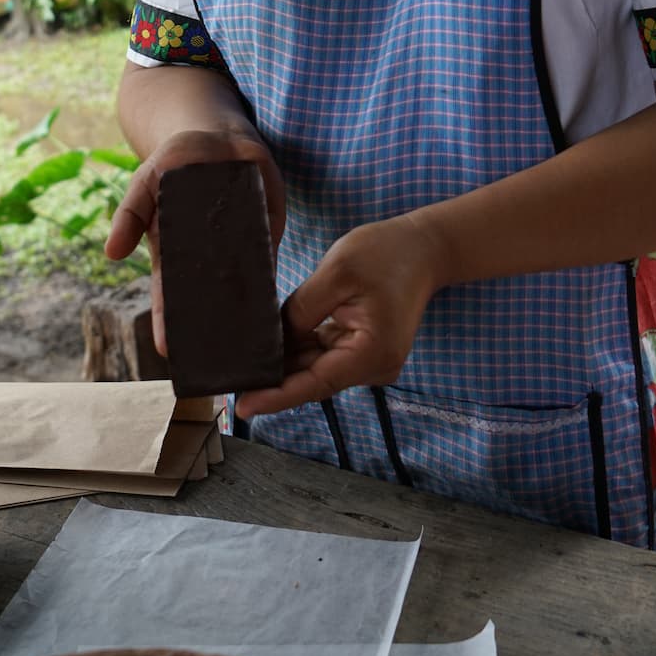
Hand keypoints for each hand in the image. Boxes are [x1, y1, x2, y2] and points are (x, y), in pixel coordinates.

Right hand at [103, 127, 284, 355]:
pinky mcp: (267, 231)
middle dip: (206, 327)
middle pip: (207, 299)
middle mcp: (208, 256)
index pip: (170, 294)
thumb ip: (129, 215)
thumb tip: (111, 253)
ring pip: (239, 286)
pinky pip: (268, 260)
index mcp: (176, 251)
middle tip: (209, 360)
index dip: (166, 321)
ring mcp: (238, 246)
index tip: (165, 349)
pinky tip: (271, 307)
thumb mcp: (144, 183)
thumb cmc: (172, 162)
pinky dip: (270, 281)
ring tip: (242, 345)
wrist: (215, 136)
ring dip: (241, 313)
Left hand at [236, 211, 446, 418]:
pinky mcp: (362, 350)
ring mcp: (369, 361)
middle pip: (314, 379)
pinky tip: (273, 342)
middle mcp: (373, 367)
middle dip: (275, 378)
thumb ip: (301, 311)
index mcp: (371, 353)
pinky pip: (324, 355)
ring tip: (246, 357)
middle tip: (232, 377)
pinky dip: (300, 349)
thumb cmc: (385, 254)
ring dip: (286, 362)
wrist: (424, 247)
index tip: (242, 407)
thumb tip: (273, 340)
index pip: (315, 384)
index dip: (276, 397)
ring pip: (316, 368)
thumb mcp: (336, 273)